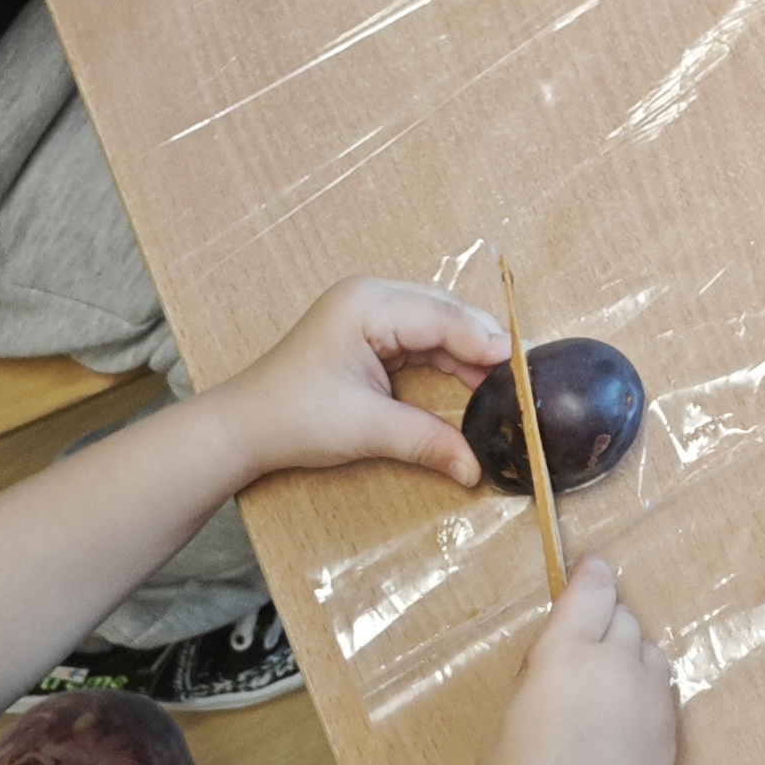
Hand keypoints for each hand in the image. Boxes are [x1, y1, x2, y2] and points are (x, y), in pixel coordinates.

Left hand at [212, 274, 506, 486]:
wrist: (243, 428)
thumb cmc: (294, 419)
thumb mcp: (365, 429)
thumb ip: (426, 440)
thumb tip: (475, 469)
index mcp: (367, 304)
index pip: (440, 317)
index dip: (482, 339)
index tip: (520, 363)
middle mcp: (373, 296)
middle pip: (444, 312)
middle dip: (482, 342)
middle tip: (522, 373)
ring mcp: (371, 311)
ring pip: (438, 323)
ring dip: (468, 351)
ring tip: (505, 380)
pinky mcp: (371, 331)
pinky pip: (422, 337)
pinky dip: (448, 358)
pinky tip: (473, 379)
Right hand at [475, 553, 679, 764]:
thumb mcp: (506, 723)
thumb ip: (539, 677)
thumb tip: (558, 657)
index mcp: (566, 654)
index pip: (592, 590)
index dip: (591, 575)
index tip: (590, 568)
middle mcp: (615, 664)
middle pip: (623, 616)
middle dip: (604, 621)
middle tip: (582, 647)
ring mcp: (650, 697)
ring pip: (647, 649)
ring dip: (628, 654)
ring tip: (602, 688)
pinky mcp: (671, 730)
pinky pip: (660, 688)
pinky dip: (644, 689)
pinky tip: (622, 720)